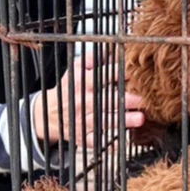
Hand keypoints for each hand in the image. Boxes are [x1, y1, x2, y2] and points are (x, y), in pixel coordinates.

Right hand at [31, 50, 145, 147]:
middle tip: (143, 99)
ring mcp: (82, 122)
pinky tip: (123, 139)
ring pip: (104, 121)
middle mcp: (81, 103)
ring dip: (122, 121)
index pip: (100, 78)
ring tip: (140, 119)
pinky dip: (108, 142)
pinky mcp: (83, 138)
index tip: (133, 73)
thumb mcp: (73, 72)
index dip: (116, 75)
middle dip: (124, 100)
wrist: (47, 115)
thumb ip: (88, 60)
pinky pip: (96, 141)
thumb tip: (104, 48)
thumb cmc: (68, 90)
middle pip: (105, 101)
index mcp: (81, 85)